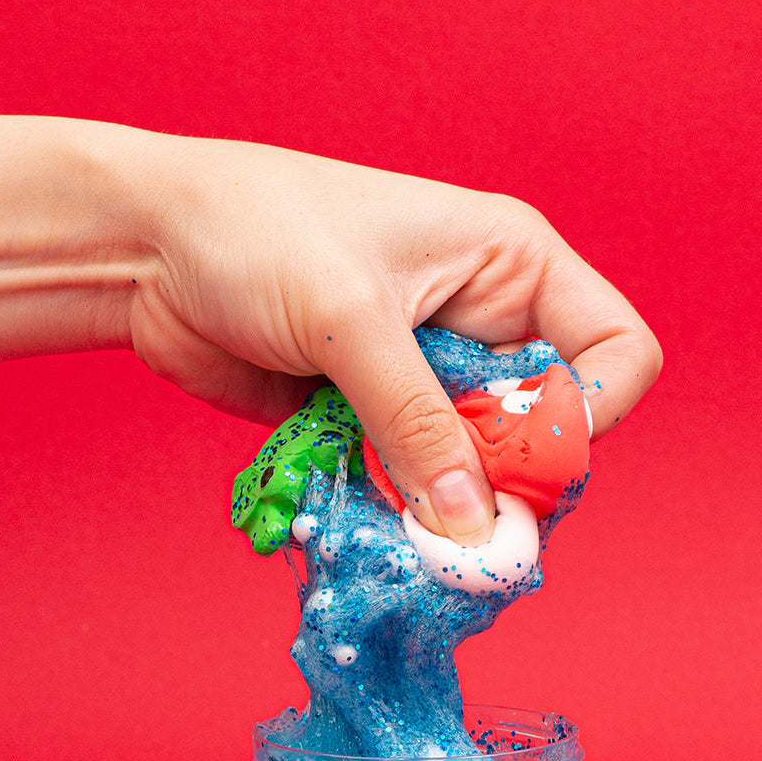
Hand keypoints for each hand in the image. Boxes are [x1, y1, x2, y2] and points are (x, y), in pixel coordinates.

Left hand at [121, 136, 661, 543]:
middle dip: (510, 483)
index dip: (592, 413)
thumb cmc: (256, 233)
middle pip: (548, 430)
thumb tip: (471, 526)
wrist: (147, 250)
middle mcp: (485, 327)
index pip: (614, 351)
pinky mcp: (378, 423)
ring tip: (401, 527)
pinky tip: (364, 520)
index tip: (530, 458)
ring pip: (480, 471)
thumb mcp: (350, 321)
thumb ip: (416, 425)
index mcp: (512, 266)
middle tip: (456, 521)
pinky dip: (397, 513)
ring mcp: (429, 380)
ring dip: (447, 508)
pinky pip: (414, 486)